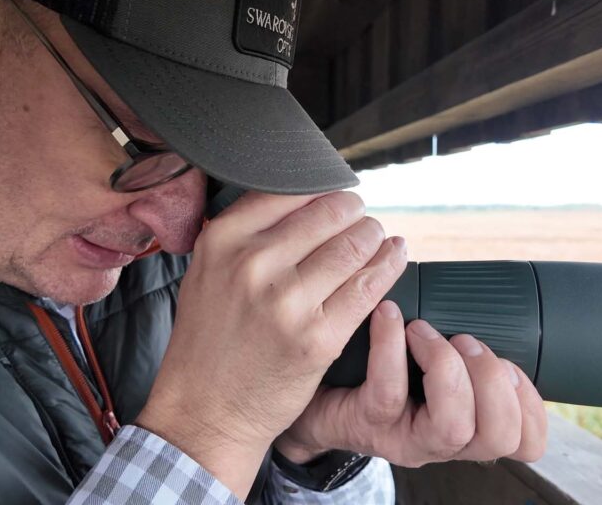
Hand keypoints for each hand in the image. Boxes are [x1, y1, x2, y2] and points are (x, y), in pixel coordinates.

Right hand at [134, 191, 406, 497]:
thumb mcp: (207, 271)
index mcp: (223, 240)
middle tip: (360, 218)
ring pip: (354, 245)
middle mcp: (254, 265)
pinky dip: (388, 266)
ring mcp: (288, 302)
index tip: (333, 198)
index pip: (290, 191)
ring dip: (373, 237)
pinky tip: (394, 256)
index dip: (322, 191)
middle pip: (329, 214)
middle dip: (353, 212)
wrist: (206, 410)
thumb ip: (244, 233)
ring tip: (377, 238)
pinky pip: (368, 287)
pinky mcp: (319, 337)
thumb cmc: (209, 341)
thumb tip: (303, 198)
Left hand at [274, 300, 547, 466]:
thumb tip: (493, 297)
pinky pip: (388, 393)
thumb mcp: (432, 367)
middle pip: (498, 436)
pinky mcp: (366, 423)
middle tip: (467, 340)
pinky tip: (390, 317)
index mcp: (470, 427)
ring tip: (426, 331)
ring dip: (448, 367)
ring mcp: (404, 437)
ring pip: (452, 427)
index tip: (514, 362)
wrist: (315, 398)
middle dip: (494, 380)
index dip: (532, 404)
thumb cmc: (379, 376)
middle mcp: (443, 441)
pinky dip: (392, 348)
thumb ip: (464, 349)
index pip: (527, 441)